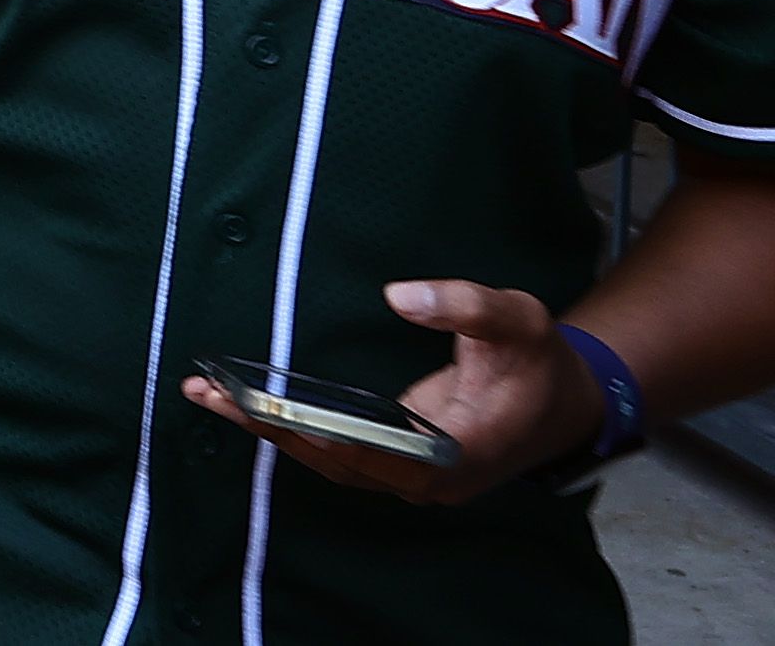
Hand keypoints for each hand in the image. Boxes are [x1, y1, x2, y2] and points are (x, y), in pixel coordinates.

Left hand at [182, 281, 600, 503]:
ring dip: (271, 433)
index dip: (314, 433)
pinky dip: (295, 434)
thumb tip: (399, 295)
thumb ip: (465, 305)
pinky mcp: (403, 465)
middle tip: (206, 391)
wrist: (569, 404)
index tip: (259, 408)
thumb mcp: (518, 319)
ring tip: (208, 395)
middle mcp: (430, 479)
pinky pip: (341, 455)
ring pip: (332, 462)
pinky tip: (251, 407)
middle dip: (270, 429)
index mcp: (458, 452)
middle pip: (337, 461)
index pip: (372, 452)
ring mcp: (415, 478)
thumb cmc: (539, 361)